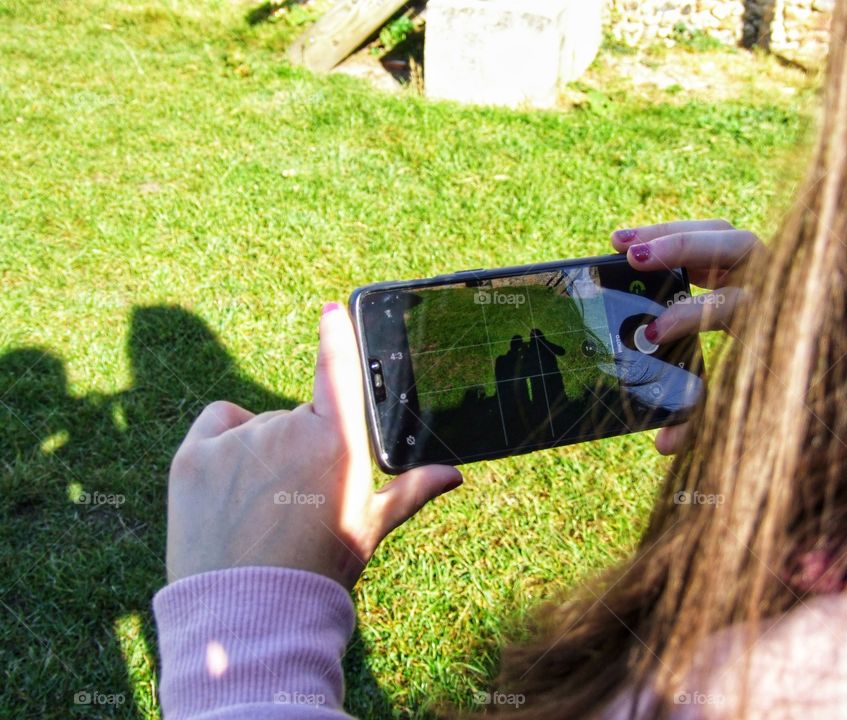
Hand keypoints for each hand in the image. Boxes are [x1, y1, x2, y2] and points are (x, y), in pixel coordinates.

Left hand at [164, 303, 462, 588]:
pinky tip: (227, 484)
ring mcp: (238, 440)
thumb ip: (410, 492)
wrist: (249, 615)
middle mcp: (288, 430)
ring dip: (258, 453)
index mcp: (338, 444)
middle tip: (294, 502)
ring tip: (257, 511)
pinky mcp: (194, 454)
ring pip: (255, 427)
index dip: (336, 333)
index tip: (331, 308)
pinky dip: (222, 442)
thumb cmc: (320, 570)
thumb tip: (455, 474)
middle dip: (297, 448)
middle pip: (295, 419)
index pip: (336, 370)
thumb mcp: (369, 528)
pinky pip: (217, 424)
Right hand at [612, 219, 761, 454]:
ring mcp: (760, 264)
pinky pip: (706, 234)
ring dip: (666, 233)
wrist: (820, 352)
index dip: (689, 316)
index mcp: (773, 318)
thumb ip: (704, 421)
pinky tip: (630, 241)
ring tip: (619, 244)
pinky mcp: (741, 257)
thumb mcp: (742, 402)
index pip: (731, 305)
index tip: (652, 333)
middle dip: (679, 248)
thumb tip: (663, 447)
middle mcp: (772, 281)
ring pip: (716, 231)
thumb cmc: (773, 380)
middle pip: (730, 244)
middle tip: (631, 258)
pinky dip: (670, 232)